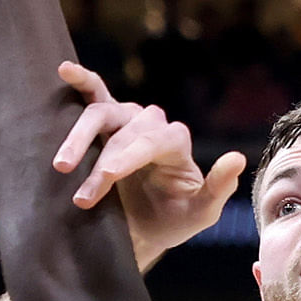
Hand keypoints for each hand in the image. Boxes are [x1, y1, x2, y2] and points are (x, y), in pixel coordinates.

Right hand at [47, 65, 241, 259]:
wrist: (141, 230)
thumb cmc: (172, 221)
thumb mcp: (200, 214)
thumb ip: (219, 188)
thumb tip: (238, 158)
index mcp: (176, 142)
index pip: (151, 141)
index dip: (126, 158)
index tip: (104, 179)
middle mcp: (152, 125)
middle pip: (124, 131)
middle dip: (101, 164)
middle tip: (82, 198)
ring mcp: (127, 119)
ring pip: (101, 113)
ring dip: (79, 138)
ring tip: (61, 167)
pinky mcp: (105, 121)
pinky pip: (93, 92)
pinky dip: (80, 78)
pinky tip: (64, 70)